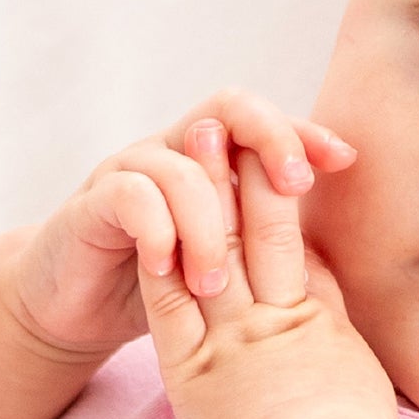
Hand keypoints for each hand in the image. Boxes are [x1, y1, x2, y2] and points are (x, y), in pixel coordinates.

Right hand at [8, 88, 357, 360]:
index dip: (303, 133)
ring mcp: (128, 173)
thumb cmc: (158, 288)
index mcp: (208, 164)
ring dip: (207, 225)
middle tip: (293, 188)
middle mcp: (170, 153)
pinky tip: (165, 268)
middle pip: (225, 110)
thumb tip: (337, 259)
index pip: (262, 124)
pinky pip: (130, 195)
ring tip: (215, 284)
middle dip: (268, 138)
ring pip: (181, 165)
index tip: (343, 160)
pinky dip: (156, 230)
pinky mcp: (90, 206)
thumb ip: (264, 249)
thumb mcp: (223, 268)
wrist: (74, 308)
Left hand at [136, 119, 400, 418]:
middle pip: (262, 230)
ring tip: (186, 144)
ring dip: (200, 192)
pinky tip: (150, 218)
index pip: (299, 251)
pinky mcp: (193, 371)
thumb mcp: (356, 385)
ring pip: (219, 248)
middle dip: (240, 171)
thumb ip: (337, 340)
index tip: (270, 159)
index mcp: (321, 329)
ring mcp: (235, 342)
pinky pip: (171, 302)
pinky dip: (162, 254)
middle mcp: (278, 323)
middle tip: (221, 124)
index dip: (282, 198)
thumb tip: (327, 309)